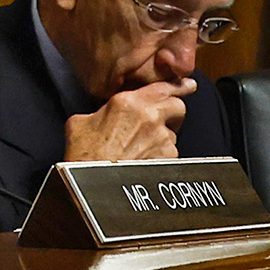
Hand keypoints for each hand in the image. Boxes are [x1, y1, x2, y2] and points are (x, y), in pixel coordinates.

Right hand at [63, 82, 189, 162]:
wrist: (94, 185)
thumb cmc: (84, 156)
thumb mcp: (81, 122)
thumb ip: (101, 112)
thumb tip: (104, 115)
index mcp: (128, 102)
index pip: (162, 87)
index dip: (178, 85)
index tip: (188, 85)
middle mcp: (149, 116)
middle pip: (178, 106)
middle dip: (173, 112)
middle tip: (163, 119)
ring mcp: (161, 138)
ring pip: (173, 133)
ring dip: (163, 138)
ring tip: (143, 150)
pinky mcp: (167, 158)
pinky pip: (171, 153)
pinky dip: (161, 156)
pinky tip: (145, 162)